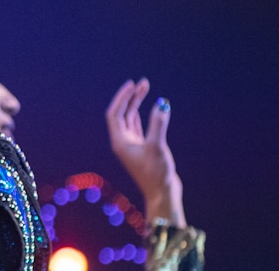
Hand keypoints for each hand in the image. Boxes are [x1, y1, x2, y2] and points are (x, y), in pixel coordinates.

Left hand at [105, 78, 186, 226]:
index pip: (115, 114)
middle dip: (130, 97)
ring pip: (131, 119)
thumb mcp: (158, 147)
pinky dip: (144, 115)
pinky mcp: (143, 149)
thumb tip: (162, 103)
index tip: (131, 85)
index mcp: (120, 142)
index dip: (122, 98)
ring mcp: (133, 145)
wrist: (163, 195)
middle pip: (122, 114)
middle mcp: (123, 142)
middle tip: (141, 82)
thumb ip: (159, 124)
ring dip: (137, 103)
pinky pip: (139, 126)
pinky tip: (152, 107)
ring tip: (145, 88)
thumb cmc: (157, 174)